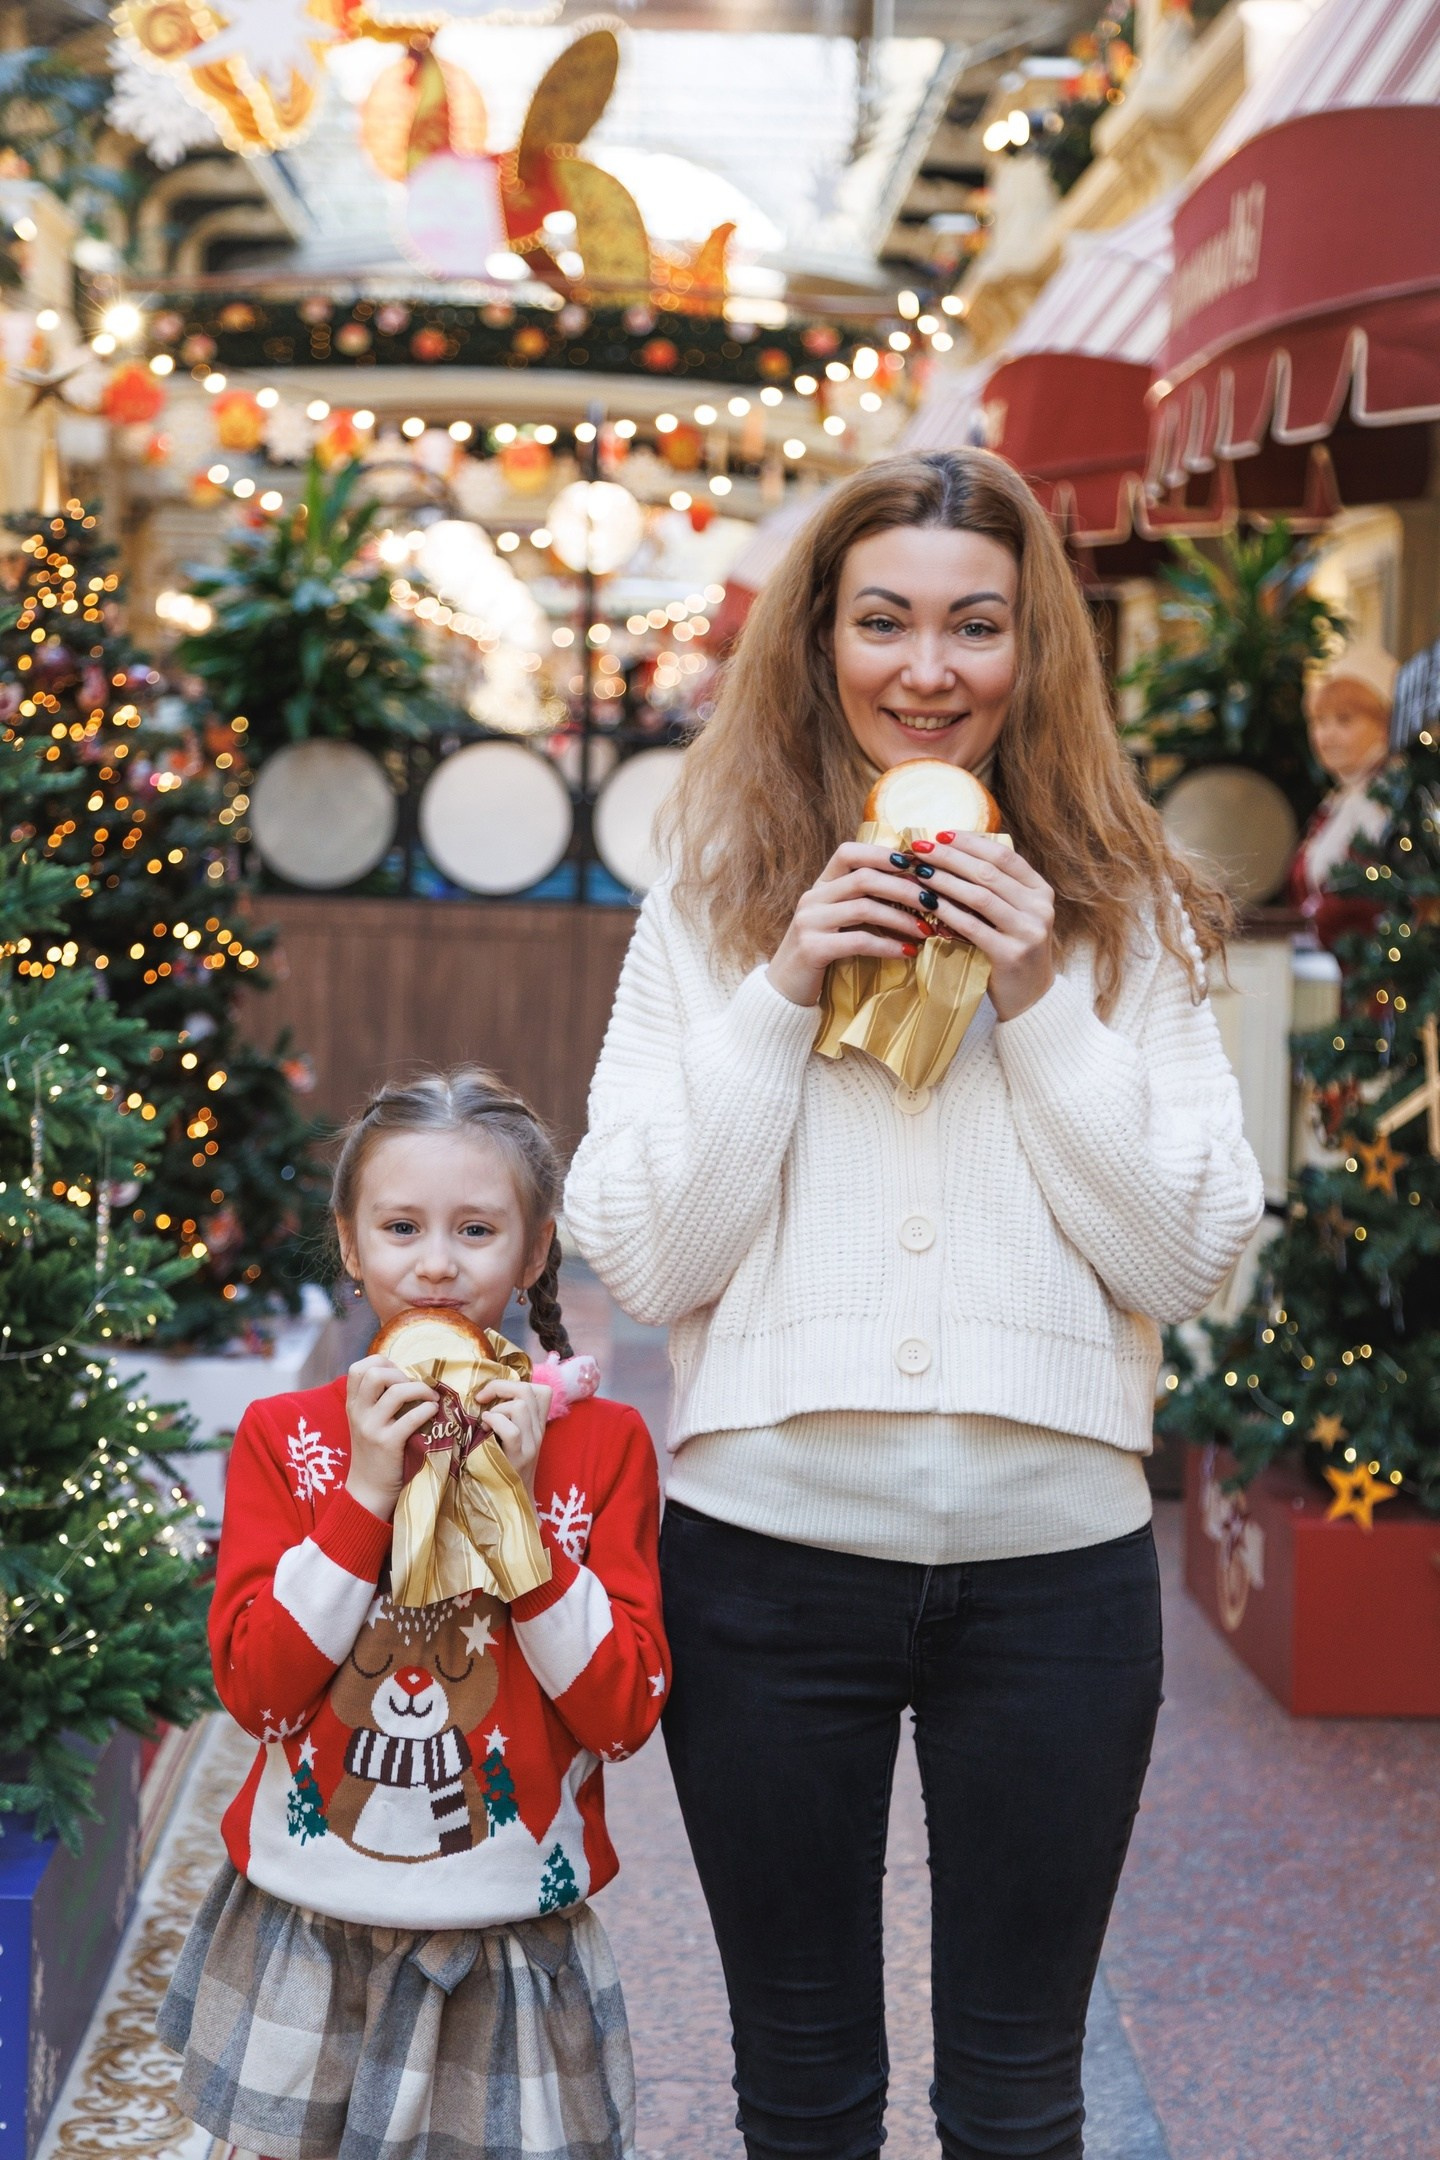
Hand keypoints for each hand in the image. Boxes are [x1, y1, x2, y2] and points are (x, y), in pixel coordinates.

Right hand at [345, 1355, 436, 1522]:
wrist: (368, 1490)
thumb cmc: (373, 1452)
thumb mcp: (366, 1422)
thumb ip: (376, 1400)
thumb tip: (406, 1377)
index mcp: (353, 1404)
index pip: (358, 1368)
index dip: (382, 1363)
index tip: (399, 1375)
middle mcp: (358, 1412)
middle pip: (375, 1373)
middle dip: (401, 1373)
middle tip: (415, 1387)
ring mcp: (371, 1428)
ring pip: (396, 1392)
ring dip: (420, 1389)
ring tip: (431, 1398)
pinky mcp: (387, 1444)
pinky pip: (411, 1418)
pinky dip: (427, 1409)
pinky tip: (433, 1412)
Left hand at [477, 1375, 550, 1497]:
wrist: (512, 1504)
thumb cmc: (502, 1469)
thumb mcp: (510, 1441)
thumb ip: (507, 1420)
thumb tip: (485, 1397)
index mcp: (537, 1426)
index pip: (542, 1391)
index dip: (516, 1383)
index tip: (495, 1394)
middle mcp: (538, 1432)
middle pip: (527, 1390)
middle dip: (500, 1387)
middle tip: (482, 1398)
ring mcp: (531, 1445)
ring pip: (520, 1406)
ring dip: (496, 1408)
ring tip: (485, 1423)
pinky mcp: (519, 1458)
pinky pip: (511, 1430)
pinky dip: (494, 1422)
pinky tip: (485, 1430)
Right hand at [767, 841, 928, 1007]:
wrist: (785, 990)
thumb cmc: (823, 953)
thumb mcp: (839, 921)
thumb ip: (864, 902)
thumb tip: (915, 891)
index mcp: (820, 885)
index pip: (849, 853)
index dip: (882, 854)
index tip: (914, 866)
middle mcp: (812, 897)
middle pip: (864, 878)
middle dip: (904, 888)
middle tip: (933, 902)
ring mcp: (809, 921)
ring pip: (864, 907)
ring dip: (901, 919)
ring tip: (926, 931)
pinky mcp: (812, 948)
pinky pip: (858, 941)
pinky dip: (887, 945)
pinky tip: (907, 953)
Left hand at [920, 833, 1055, 1019]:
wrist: (1031, 999)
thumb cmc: (1012, 950)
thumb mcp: (1013, 915)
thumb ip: (995, 888)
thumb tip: (951, 853)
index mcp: (1040, 891)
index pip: (1004, 856)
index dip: (971, 842)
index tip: (941, 834)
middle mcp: (1040, 908)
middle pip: (989, 872)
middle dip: (951, 857)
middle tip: (920, 848)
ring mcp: (1028, 931)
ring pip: (980, 896)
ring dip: (945, 881)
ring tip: (919, 872)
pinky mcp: (1011, 954)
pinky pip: (972, 926)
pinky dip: (947, 912)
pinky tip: (927, 903)